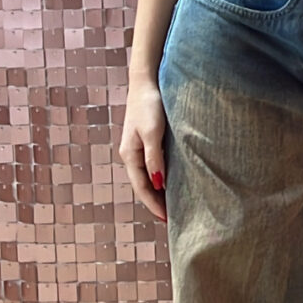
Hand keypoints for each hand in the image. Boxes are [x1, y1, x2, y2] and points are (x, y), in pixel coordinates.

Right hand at [118, 76, 168, 224]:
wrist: (146, 82)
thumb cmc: (149, 105)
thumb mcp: (152, 132)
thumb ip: (154, 157)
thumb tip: (158, 183)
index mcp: (130, 155)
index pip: (142, 188)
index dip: (154, 205)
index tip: (167, 220)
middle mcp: (131, 154)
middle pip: (143, 185)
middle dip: (156, 203)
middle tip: (171, 220)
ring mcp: (138, 147)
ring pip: (148, 176)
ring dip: (159, 192)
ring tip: (172, 206)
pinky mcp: (147, 140)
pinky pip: (153, 166)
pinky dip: (161, 178)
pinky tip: (171, 182)